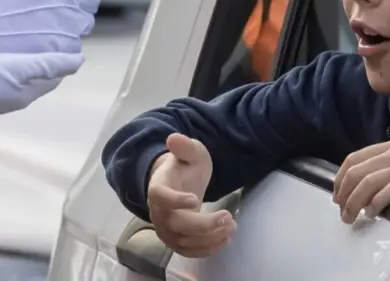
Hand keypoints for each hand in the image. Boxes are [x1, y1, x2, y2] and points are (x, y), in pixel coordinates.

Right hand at [146, 134, 233, 257]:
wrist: (178, 185)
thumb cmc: (184, 167)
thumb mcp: (190, 152)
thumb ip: (185, 146)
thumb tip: (173, 138)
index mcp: (158, 188)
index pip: (160, 196)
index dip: (175, 200)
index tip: (195, 199)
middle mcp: (157, 213)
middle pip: (176, 224)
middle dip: (204, 225)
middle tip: (228, 217)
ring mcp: (165, 230)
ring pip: (185, 242)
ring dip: (210, 238)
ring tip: (232, 226)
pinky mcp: (176, 242)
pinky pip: (190, 252)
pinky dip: (208, 249)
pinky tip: (226, 239)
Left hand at [333, 140, 389, 222]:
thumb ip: (381, 173)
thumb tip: (354, 194)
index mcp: (388, 148)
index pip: (353, 159)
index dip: (340, 179)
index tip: (336, 197)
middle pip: (357, 172)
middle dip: (344, 194)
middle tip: (342, 212)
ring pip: (368, 182)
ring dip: (354, 202)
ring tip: (350, 217)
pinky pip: (388, 191)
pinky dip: (375, 203)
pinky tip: (371, 213)